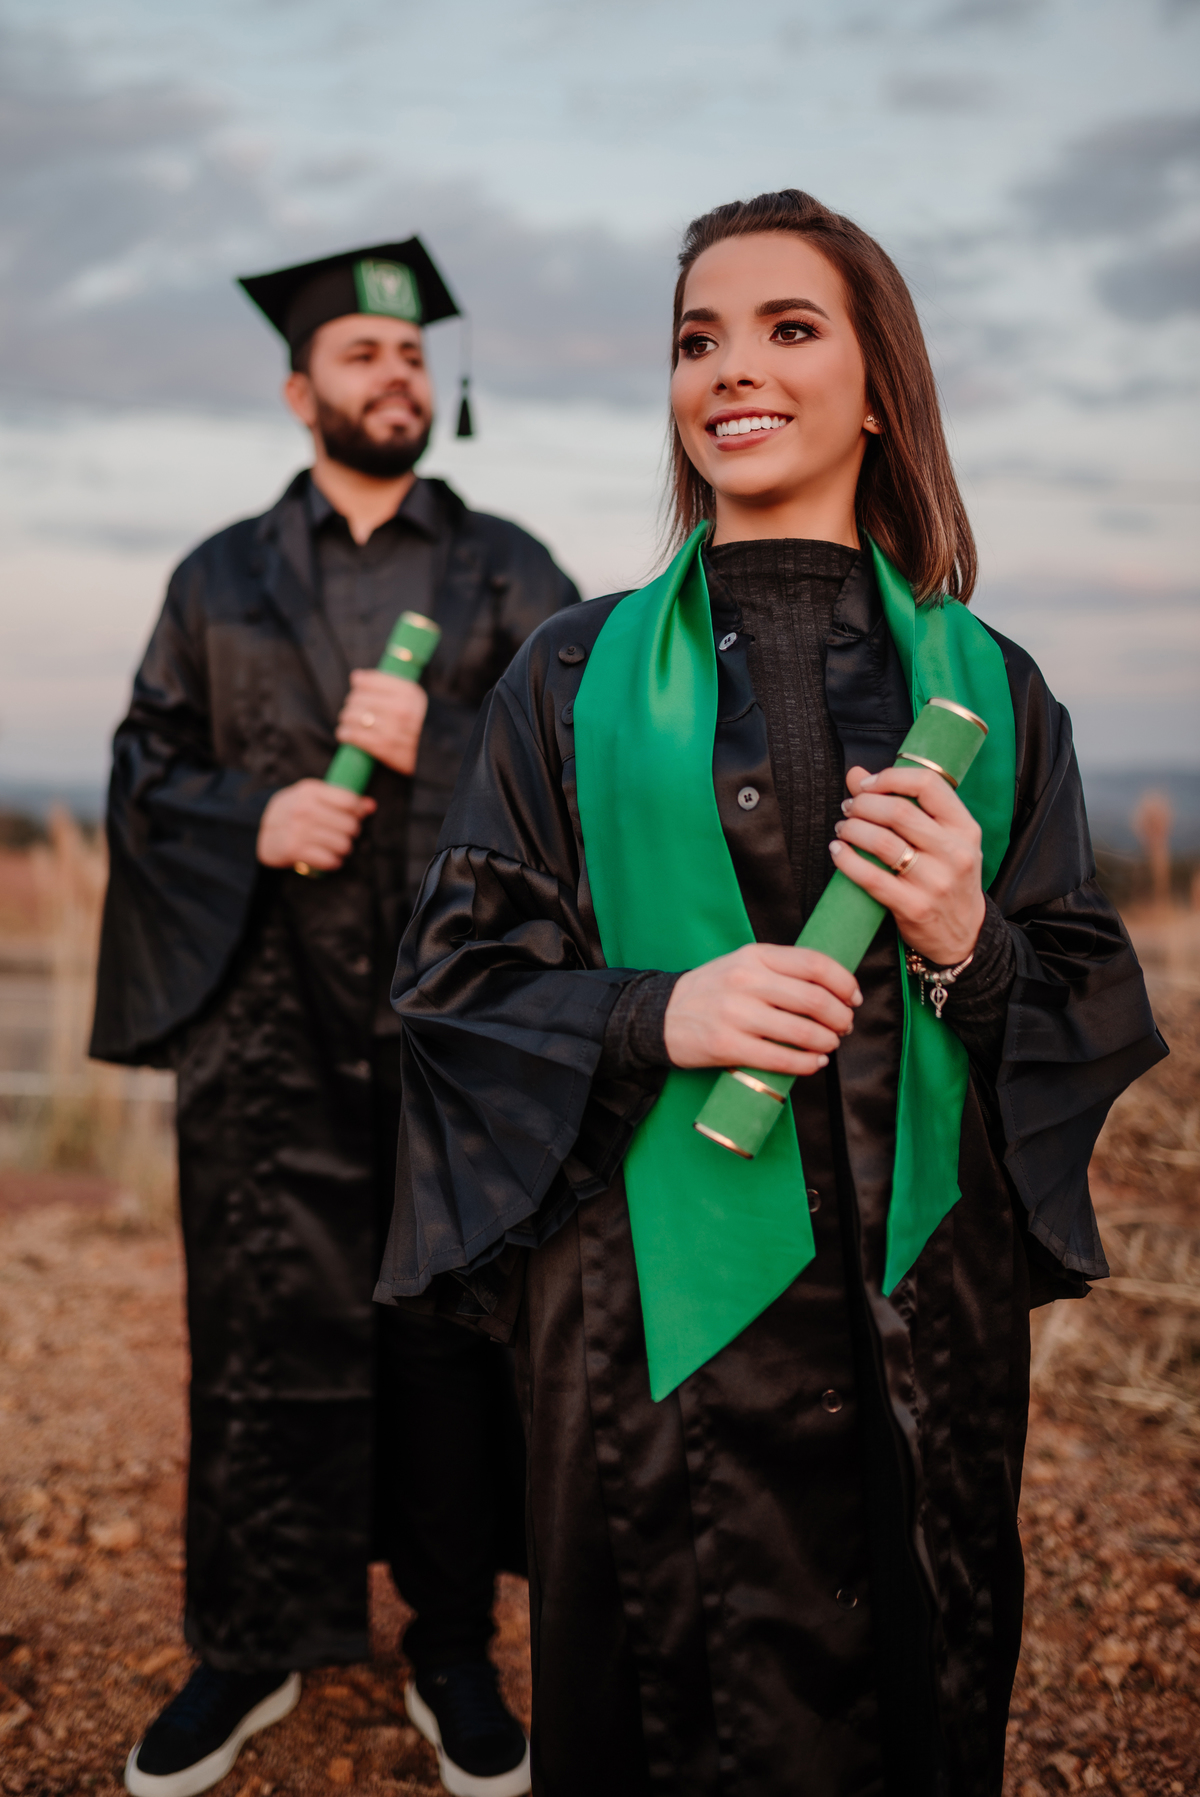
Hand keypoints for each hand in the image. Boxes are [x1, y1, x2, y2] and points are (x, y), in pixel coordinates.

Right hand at [257, 779, 375, 871]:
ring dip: (343, 849)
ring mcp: (298, 829)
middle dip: (351, 833)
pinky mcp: (294, 850)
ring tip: (335, 846)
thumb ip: (341, 799)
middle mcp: (304, 809)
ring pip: (343, 844)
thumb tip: (370, 805)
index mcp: (310, 791)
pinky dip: (333, 862)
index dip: (358, 811)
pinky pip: (330, 860)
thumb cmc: (292, 812)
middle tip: (342, 834)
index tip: (354, 816)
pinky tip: (328, 857)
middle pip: (350, 825)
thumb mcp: (312, 797)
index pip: (350, 801)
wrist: (257, 831)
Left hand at [336, 668, 427, 774]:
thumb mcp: (413, 698)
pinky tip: (345, 734)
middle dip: (351, 703)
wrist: (439, 753)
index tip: (357, 688)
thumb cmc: (421, 722)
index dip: (359, 684)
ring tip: (348, 721)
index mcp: (408, 693)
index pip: (370, 680)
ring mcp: (392, 729)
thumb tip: (356, 677)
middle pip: (358, 698)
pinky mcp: (384, 747)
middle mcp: (400, 709)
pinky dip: (345, 733)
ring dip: (346, 718)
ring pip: (353, 716)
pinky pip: (354, 736)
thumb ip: (387, 684)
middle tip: (352, 708)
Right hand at [664, 943, 861, 1076]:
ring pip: (802, 1031)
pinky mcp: (726, 1045)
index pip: (815, 964)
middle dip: (841, 1017)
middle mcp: (746, 981)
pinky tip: (813, 1063)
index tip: (854, 997)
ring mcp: (735, 1014)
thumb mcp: (743, 964)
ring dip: (827, 1042)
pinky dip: (806, 1064)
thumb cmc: (712, 991)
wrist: (660, 1014)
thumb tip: (832, 988)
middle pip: (815, 1000)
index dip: (844, 982)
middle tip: (845, 1026)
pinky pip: (780, 1058)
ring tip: (830, 1045)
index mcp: (755, 956)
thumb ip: (782, 970)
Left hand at [830, 765, 985, 965]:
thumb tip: (855, 774)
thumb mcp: (942, 839)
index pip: (928, 785)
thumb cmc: (948, 878)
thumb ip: (905, 804)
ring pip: (882, 843)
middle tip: (848, 808)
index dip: (890, 778)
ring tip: (842, 829)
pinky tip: (837, 852)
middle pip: (899, 812)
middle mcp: (955, 852)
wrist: (964, 934)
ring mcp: (936, 882)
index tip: (865, 784)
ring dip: (852, 830)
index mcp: (965, 828)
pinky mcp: (915, 907)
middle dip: (863, 805)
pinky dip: (847, 861)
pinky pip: (872, 878)